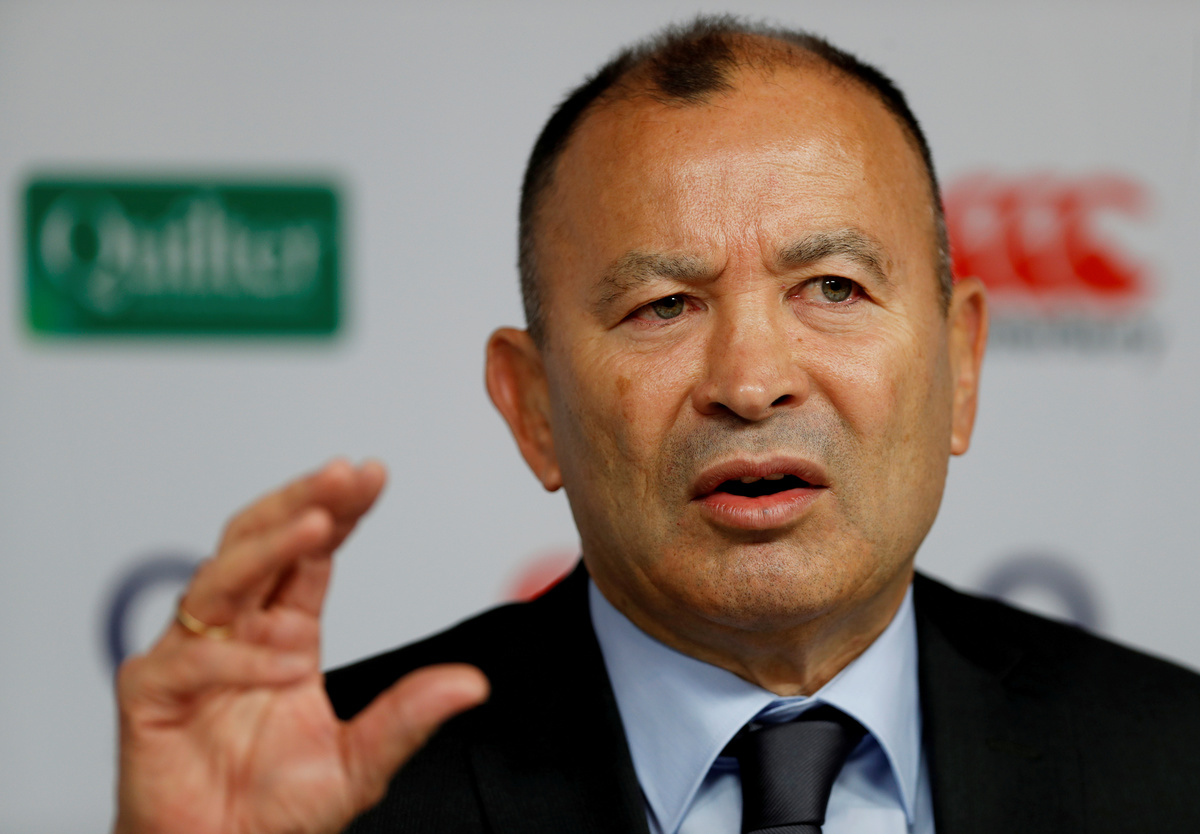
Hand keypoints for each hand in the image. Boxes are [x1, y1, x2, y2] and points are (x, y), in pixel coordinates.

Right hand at [112, 460, 488, 833]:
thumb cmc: (275, 812)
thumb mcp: (358, 763)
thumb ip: (407, 718)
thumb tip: (472, 684)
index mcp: (286, 634)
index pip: (311, 556)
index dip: (338, 512)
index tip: (372, 475)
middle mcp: (238, 633)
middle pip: (261, 543)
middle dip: (303, 502)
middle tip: (344, 474)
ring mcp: (192, 656)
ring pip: (221, 577)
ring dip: (269, 547)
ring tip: (318, 524)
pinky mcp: (150, 693)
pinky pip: (191, 660)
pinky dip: (239, 658)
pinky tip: (284, 661)